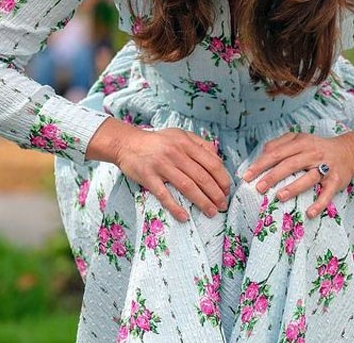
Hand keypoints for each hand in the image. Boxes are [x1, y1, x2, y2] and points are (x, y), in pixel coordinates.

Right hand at [91, 119, 231, 221]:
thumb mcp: (180, 135)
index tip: (226, 191)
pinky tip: (184, 217)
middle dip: (216, 194)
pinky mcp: (148, 177)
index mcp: (185, 143)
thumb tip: (218, 159)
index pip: (211, 163)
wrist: (127, 144)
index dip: (222, 179)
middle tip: (222, 205)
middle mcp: (175, 154)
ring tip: (211, 212)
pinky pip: (164, 194)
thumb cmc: (157, 141)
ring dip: (202, 202)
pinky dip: (175, 207)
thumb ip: (200, 144)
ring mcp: (161, 166)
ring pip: (187, 186)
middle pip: (202, 177)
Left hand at [243, 129, 353, 218]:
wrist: (348, 152)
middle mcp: (313, 154)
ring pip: (308, 178)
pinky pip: (327, 194)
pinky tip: (309, 213)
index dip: (260, 164)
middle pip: (289, 165)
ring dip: (293, 188)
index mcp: (301, 143)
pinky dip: (319, 204)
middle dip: (272, 176)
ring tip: (278, 197)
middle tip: (258, 187)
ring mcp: (325, 168)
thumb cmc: (316, 147)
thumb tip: (261, 155)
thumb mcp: (298, 140)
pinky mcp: (336, 182)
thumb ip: (279, 144)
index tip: (246, 175)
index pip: (276, 153)